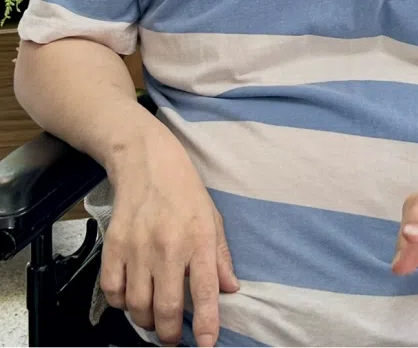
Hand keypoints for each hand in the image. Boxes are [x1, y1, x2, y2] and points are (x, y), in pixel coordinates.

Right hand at [100, 127, 238, 346]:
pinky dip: (121, 303)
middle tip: (173, 339)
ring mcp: (138, 248)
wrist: (147, 163)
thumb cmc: (185, 192)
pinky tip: (132, 297)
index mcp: (199, 239)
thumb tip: (230, 290)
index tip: (205, 344)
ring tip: (154, 318)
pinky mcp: (113, 246)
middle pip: (165, 308)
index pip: (205, 291)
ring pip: (137, 306)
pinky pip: (113, 291)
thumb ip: (221, 257)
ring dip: (146, 321)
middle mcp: (168, 247)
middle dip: (169, 334)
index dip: (205, 323)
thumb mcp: (212, 219)